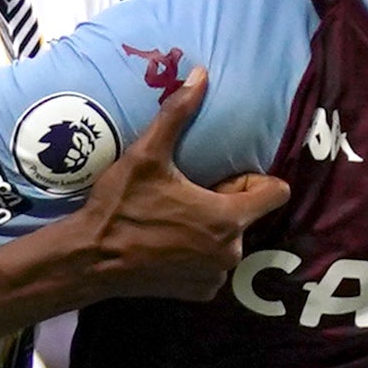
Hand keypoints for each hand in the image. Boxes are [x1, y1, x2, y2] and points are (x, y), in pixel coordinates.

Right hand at [69, 66, 289, 298]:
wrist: (90, 259)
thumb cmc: (120, 206)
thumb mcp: (147, 155)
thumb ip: (178, 113)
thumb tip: (201, 74)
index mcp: (229, 218)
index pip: (277, 192)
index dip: (253, 180)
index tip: (222, 176)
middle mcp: (232, 252)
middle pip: (248, 216)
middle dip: (225, 202)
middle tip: (185, 194)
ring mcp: (216, 277)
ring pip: (229, 240)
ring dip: (210, 228)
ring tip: (173, 218)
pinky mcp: (200, 293)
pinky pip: (213, 265)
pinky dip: (197, 253)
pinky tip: (166, 243)